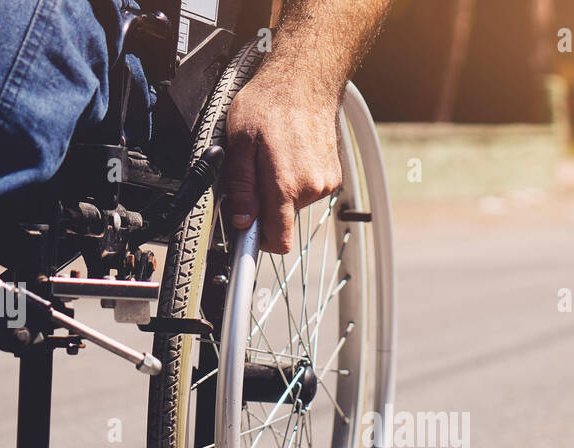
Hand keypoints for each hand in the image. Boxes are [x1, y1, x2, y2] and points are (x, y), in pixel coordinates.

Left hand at [224, 76, 340, 254]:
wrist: (306, 80)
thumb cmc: (270, 103)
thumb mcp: (239, 142)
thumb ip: (240, 187)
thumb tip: (242, 221)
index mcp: (286, 185)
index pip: (279, 240)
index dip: (259, 241)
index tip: (248, 230)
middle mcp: (311, 189)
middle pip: (282, 219)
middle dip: (266, 203)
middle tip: (256, 170)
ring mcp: (326, 183)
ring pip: (295, 204)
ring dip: (282, 189)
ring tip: (275, 156)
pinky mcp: (334, 176)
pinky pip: (308, 191)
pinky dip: (296, 180)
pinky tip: (292, 153)